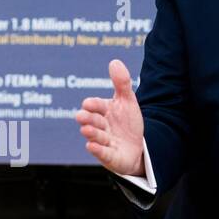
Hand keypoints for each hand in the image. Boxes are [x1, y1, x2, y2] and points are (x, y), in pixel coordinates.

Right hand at [75, 59, 144, 176]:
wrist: (137, 147)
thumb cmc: (127, 123)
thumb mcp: (127, 102)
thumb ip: (121, 83)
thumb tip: (114, 61)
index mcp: (104, 112)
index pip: (96, 106)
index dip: (93, 105)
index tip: (88, 103)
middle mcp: (101, 126)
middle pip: (93, 121)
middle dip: (88, 119)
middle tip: (81, 116)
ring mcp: (104, 142)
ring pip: (96, 137)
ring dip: (91, 133)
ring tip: (86, 130)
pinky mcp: (110, 157)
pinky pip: (103, 154)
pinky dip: (97, 150)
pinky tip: (91, 146)